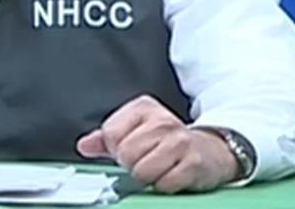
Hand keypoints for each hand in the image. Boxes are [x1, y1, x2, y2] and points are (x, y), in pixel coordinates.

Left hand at [76, 95, 239, 193]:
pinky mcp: (193, 163)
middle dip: (131, 164)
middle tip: (145, 160)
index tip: (127, 148)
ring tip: (158, 168)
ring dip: (147, 177)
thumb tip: (85, 145)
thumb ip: (106, 138)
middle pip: (126, 154)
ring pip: (142, 171)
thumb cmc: (167, 141)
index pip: (110, 133)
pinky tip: (172, 174)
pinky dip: (164, 185)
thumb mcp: (135, 131)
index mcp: (143, 108)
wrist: (210, 150)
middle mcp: (162, 121)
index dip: (115, 148)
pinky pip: (164, 184)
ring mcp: (180, 141)